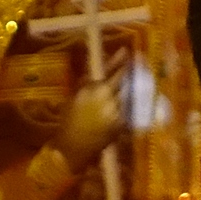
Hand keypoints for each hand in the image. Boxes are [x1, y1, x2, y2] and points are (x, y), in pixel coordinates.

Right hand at [55, 55, 128, 172]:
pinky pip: (125, 112)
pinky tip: (118, 108)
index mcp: (92, 90)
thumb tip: (95, 73)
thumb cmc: (68, 122)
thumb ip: (87, 85)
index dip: (119, 61)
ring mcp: (115, 112)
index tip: (126, 51)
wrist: (72, 148)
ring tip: (122, 90)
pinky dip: (122, 108)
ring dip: (124, 92)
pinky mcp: (120, 125)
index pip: (109, 71)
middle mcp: (106, 99)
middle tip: (132, 65)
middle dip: (126, 74)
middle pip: (121, 82)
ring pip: (125, 96)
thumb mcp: (74, 98)